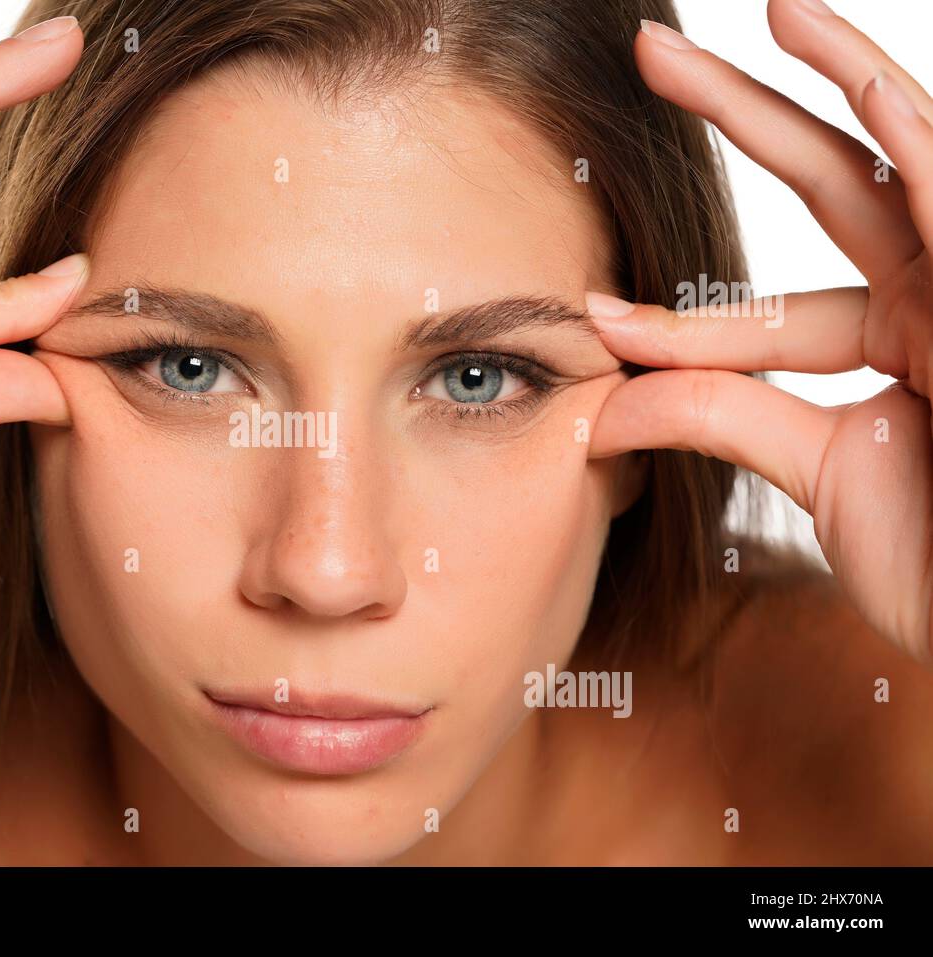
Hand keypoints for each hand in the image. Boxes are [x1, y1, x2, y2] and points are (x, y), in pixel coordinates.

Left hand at [585, 0, 932, 661]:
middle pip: (826, 184)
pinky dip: (917, 141)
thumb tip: (601, 406)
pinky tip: (863, 87)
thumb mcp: (823, 472)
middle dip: (742, 114)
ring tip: (775, 10)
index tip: (596, 320)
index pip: (766, 312)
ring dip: (840, 76)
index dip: (679, 322)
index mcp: (890, 339)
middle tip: (650, 55)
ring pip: (898, 161)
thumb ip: (726, 419)